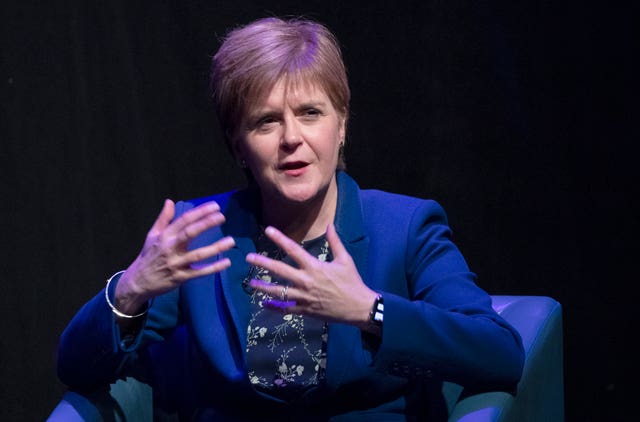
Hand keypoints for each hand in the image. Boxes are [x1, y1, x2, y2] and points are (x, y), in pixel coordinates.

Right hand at [115, 199, 234, 312]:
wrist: (137, 282)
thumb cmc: (148, 256)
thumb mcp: (152, 235)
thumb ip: (163, 219)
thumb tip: (170, 201)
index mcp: (164, 236)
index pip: (184, 220)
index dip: (200, 212)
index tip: (215, 206)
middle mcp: (170, 248)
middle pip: (190, 233)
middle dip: (206, 223)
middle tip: (222, 216)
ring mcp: (176, 264)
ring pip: (198, 254)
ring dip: (215, 248)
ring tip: (231, 240)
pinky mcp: (181, 278)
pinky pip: (199, 272)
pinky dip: (213, 268)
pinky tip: (226, 262)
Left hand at [246, 224, 377, 327]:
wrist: (358, 307)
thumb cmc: (352, 282)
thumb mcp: (345, 260)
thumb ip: (335, 241)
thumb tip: (329, 224)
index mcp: (314, 267)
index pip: (293, 250)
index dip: (279, 238)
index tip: (267, 230)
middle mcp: (306, 281)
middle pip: (280, 270)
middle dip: (263, 263)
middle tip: (248, 257)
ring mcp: (304, 297)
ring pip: (278, 292)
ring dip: (263, 287)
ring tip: (251, 283)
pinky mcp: (305, 310)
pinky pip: (285, 309)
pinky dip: (274, 307)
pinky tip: (263, 304)